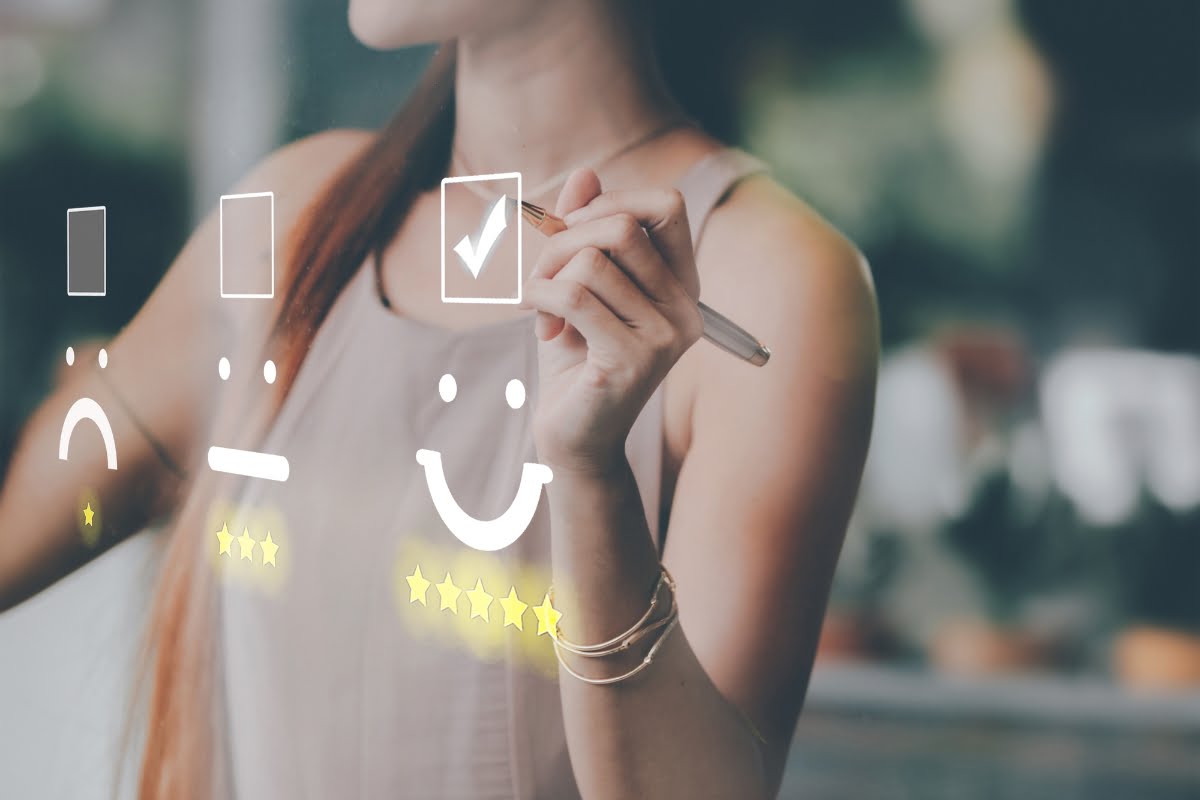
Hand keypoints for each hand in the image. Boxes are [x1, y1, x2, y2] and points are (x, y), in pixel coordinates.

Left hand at [520, 168, 703, 476]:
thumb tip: (585, 173)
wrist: (572, 438)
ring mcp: (664, 336)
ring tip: (538, 306)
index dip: (610, 202)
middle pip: (622, 226)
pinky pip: (575, 296)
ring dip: (546, 275)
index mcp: (681, 283)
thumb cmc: (576, 358)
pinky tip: (539, 322)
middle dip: (563, 240)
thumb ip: (582, 229)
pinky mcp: (632, 362)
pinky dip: (540, 299)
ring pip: (592, 261)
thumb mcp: (577, 284)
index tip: (571, 233)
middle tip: (542, 276)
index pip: (666, 205)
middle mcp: (685, 307)